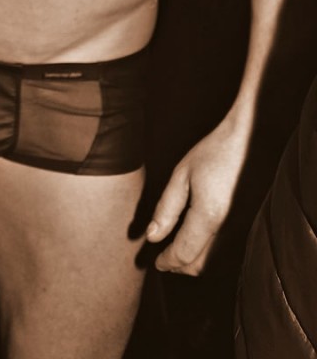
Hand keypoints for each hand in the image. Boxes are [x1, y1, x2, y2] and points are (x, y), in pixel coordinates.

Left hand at [145, 124, 247, 275]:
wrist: (253, 140)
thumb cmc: (216, 152)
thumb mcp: (183, 174)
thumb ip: (166, 209)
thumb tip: (152, 237)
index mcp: (209, 216)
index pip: (183, 253)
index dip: (167, 261)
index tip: (156, 262)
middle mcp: (229, 229)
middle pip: (200, 265)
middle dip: (179, 265)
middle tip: (163, 258)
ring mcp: (243, 229)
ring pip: (215, 261)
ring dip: (194, 262)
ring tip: (177, 250)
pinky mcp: (251, 225)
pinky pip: (227, 250)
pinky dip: (209, 253)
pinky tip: (199, 241)